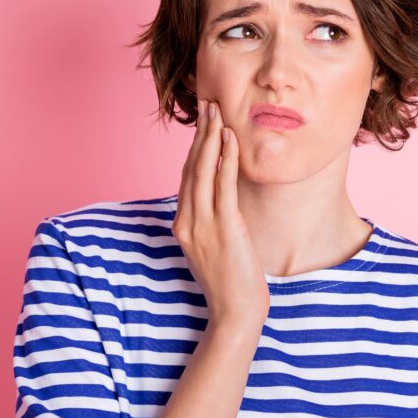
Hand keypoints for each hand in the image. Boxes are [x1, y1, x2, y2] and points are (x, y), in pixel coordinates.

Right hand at [172, 98, 269, 330]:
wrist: (236, 313)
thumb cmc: (231, 282)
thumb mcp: (214, 247)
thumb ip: (212, 222)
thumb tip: (222, 198)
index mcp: (182, 226)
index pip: (186, 178)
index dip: (194, 148)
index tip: (203, 123)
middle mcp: (187, 223)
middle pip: (190, 169)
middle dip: (199, 134)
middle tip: (208, 105)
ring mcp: (203, 226)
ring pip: (203, 172)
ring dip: (210, 138)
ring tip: (218, 112)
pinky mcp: (224, 229)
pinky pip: (223, 186)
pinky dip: (225, 159)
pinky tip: (230, 139)